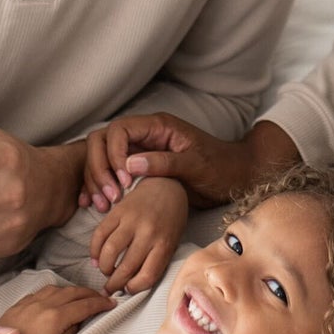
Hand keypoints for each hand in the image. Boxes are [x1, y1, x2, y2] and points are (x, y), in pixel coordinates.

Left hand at [0, 283, 114, 333]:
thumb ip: (71, 331)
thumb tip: (81, 319)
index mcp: (55, 317)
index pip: (85, 305)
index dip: (101, 304)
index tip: (112, 303)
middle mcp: (43, 304)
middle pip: (73, 292)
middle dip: (90, 293)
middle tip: (102, 297)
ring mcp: (30, 302)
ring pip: (58, 288)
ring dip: (74, 289)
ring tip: (83, 295)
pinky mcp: (20, 304)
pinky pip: (43, 290)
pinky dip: (57, 291)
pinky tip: (58, 296)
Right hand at [81, 114, 298, 212]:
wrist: (236, 179)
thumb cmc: (221, 168)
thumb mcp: (196, 165)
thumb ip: (165, 162)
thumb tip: (130, 164)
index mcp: (158, 126)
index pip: (118, 130)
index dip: (114, 154)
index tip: (125, 180)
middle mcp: (145, 136)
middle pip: (102, 142)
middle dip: (99, 168)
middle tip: (110, 197)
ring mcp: (139, 152)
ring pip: (102, 158)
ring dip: (97, 180)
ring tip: (103, 206)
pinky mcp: (138, 170)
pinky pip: (110, 174)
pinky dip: (100, 187)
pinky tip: (97, 205)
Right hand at [89, 177, 188, 292]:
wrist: (166, 185)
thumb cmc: (171, 218)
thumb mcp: (172, 240)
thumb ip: (156, 260)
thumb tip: (131, 282)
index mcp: (165, 243)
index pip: (147, 276)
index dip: (134, 288)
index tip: (129, 289)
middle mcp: (148, 232)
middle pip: (126, 268)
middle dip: (114, 284)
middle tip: (109, 289)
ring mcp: (132, 220)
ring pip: (109, 252)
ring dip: (104, 267)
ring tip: (105, 272)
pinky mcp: (118, 210)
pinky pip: (100, 234)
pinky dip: (95, 250)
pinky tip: (97, 258)